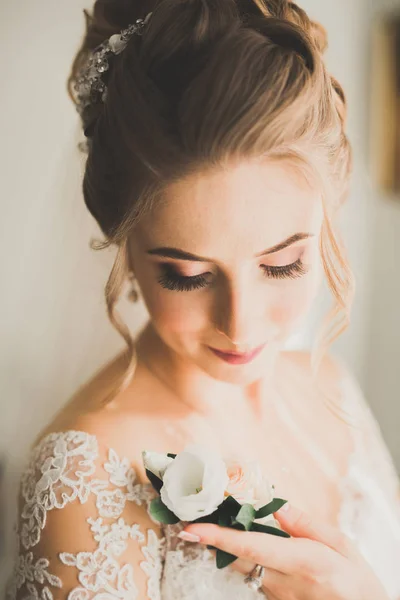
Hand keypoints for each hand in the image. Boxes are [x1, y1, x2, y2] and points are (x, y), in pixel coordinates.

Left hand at [181, 502, 390, 599]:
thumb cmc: (357, 578)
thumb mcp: (341, 544)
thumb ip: (305, 523)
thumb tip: (274, 504)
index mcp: (304, 562)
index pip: (253, 547)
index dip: (219, 538)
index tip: (193, 529)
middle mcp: (286, 584)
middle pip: (237, 560)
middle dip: (211, 541)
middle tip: (188, 521)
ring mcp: (279, 597)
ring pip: (242, 569)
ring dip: (224, 549)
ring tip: (207, 525)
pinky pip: (253, 578)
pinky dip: (242, 560)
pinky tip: (237, 544)